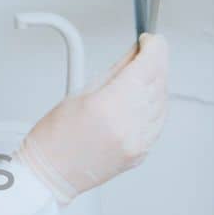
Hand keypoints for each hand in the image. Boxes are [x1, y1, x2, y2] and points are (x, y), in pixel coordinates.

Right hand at [14, 33, 168, 204]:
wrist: (50, 174)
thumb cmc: (54, 138)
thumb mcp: (81, 93)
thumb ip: (115, 71)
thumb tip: (135, 54)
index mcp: (108, 106)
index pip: (147, 67)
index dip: (154, 48)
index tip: (151, 40)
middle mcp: (127, 125)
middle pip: (158, 82)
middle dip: (156, 63)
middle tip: (147, 53)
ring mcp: (137, 142)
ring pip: (162, 102)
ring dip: (156, 85)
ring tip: (140, 78)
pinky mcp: (140, 153)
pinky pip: (158, 123)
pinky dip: (155, 107)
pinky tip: (142, 101)